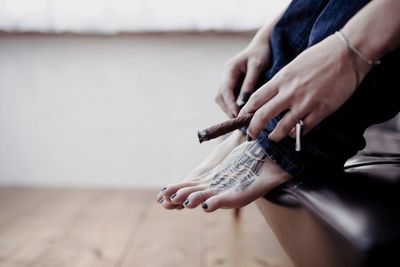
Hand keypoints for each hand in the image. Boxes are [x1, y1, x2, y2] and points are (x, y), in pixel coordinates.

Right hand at [215, 39, 270, 117]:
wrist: (262, 45)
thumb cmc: (261, 53)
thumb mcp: (257, 67)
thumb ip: (250, 83)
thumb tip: (243, 101)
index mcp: (229, 70)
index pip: (225, 91)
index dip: (230, 105)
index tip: (237, 115)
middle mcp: (225, 76)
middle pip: (219, 97)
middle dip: (228, 110)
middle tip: (239, 121)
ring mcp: (227, 80)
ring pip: (222, 99)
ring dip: (229, 109)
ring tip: (242, 119)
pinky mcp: (232, 84)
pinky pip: (228, 98)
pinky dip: (233, 106)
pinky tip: (243, 112)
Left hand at [239, 34, 371, 141]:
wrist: (347, 53)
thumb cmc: (319, 56)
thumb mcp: (293, 65)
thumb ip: (281, 82)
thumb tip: (270, 98)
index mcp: (281, 79)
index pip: (255, 99)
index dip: (246, 111)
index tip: (242, 118)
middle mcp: (290, 93)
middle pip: (263, 116)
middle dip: (253, 129)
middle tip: (251, 136)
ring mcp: (305, 103)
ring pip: (283, 128)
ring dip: (276, 136)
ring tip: (274, 137)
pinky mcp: (321, 110)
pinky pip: (304, 128)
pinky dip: (298, 133)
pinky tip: (296, 132)